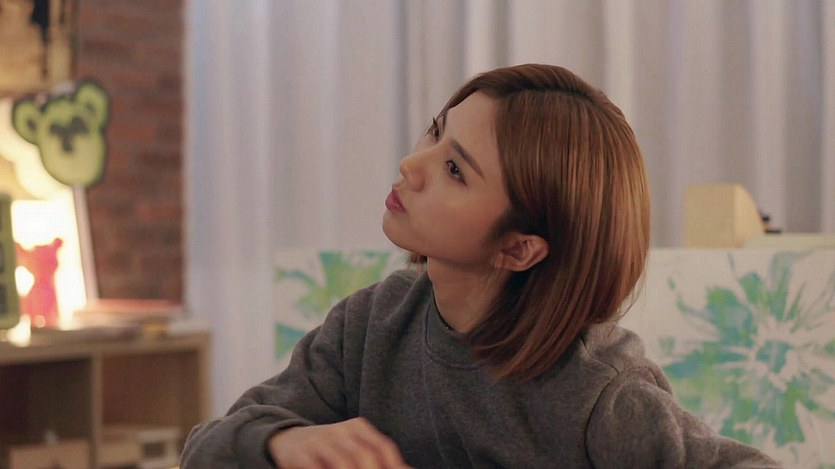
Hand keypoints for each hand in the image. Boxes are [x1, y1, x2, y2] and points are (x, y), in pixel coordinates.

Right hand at [267, 417, 411, 468]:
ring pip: (342, 462)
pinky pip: (315, 468)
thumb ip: (376, 458)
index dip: (395, 465)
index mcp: (357, 427)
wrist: (285, 438)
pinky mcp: (298, 454)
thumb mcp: (352, 448)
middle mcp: (340, 430)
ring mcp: (318, 440)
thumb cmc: (327, 450)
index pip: (383, 447)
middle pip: (365, 455)